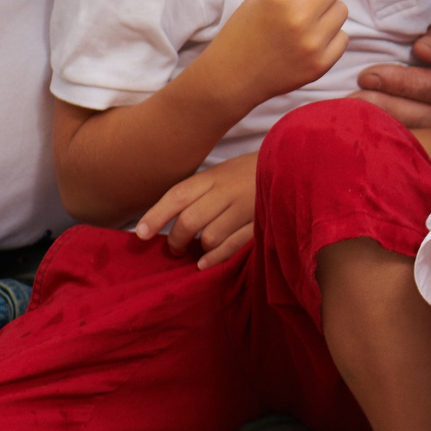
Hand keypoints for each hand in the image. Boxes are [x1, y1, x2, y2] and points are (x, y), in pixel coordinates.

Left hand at [137, 152, 257, 268]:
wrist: (290, 167)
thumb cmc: (245, 175)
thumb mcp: (218, 175)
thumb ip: (195, 194)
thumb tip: (164, 220)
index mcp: (211, 177)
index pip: (177, 196)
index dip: (156, 216)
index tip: (140, 234)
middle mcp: (225, 191)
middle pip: (190, 220)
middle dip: (176, 240)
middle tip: (175, 249)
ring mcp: (244, 208)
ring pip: (209, 237)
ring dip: (199, 249)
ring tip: (197, 252)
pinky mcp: (260, 224)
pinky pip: (232, 246)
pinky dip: (215, 258)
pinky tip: (205, 263)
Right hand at [205, 0, 351, 108]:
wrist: (233, 76)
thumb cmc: (244, 30)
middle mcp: (300, 18)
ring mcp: (313, 43)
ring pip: (342, 9)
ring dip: (331, 7)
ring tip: (308, 16)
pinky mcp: (321, 64)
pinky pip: (343, 36)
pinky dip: (331, 34)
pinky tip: (310, 38)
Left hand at [355, 0, 430, 128]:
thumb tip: (423, 52)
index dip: (408, 86)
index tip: (370, 77)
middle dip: (390, 108)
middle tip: (351, 100)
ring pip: (425, 118)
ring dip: (389, 114)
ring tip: (352, 107)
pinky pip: (422, 113)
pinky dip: (396, 110)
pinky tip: (368, 109)